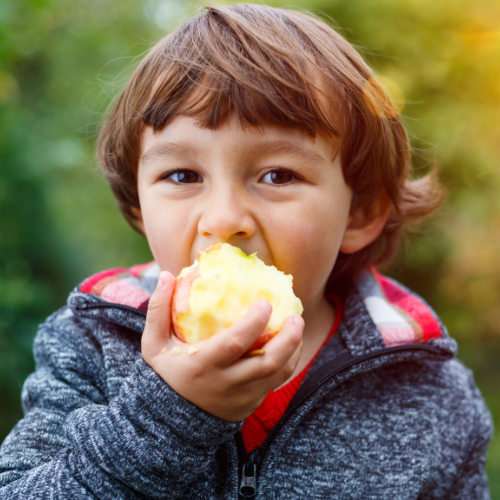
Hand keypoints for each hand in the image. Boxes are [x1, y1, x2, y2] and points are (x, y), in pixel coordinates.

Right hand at [141, 271, 303, 421]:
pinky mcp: (250, 405)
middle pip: (267, 362)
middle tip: (296, 317)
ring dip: (293, 350)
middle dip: (288, 338)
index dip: (253, 323)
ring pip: (277, 374)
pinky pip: (275, 383)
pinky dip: (287, 363)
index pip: (234, 344)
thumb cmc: (165, 373)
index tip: (266, 303)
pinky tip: (289, 345)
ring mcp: (241, 398)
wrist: (170, 420)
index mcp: (202, 366)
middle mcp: (226, 384)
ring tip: (297, 327)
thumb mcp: (153, 344)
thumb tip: (167, 275)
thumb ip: (158, 310)